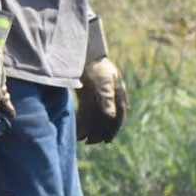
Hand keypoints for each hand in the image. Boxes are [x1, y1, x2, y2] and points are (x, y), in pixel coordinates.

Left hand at [77, 18, 126, 144]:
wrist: (86, 52)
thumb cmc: (98, 66)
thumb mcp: (103, 81)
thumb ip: (106, 98)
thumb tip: (110, 116)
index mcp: (118, 96)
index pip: (118, 117)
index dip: (113, 130)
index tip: (106, 141)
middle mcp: (110, 99)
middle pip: (105, 120)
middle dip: (98, 132)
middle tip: (90, 143)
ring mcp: (98, 98)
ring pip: (95, 119)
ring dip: (89, 129)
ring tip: (81, 139)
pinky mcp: (88, 96)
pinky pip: (86, 113)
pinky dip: (83, 122)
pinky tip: (77, 129)